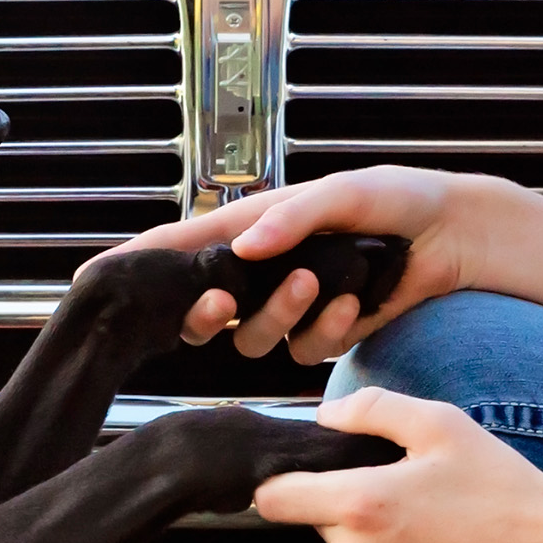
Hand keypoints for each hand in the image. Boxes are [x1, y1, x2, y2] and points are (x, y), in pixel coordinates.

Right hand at [91, 168, 484, 362]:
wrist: (452, 234)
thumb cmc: (394, 198)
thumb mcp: (343, 192)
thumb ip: (292, 217)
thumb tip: (245, 247)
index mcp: (251, 227)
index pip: (179, 245)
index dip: (134, 262)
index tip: (91, 278)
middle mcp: (261, 270)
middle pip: (200, 308)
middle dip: (200, 312)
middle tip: (220, 299)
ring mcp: (290, 306)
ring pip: (251, 337)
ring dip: (278, 314)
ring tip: (315, 282)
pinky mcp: (324, 333)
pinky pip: (304, 349)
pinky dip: (327, 330)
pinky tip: (354, 304)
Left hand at [245, 387, 542, 542]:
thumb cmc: (501, 487)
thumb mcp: (441, 424)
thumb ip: (372, 409)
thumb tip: (327, 416)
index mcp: (360, 505)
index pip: (273, 500)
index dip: (284, 481)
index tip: (309, 473)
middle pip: (317, 522)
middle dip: (345, 503)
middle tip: (404, 489)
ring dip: (370, 538)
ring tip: (429, 523)